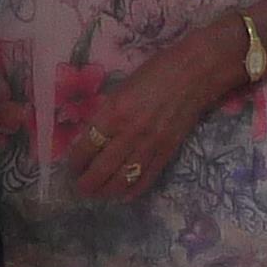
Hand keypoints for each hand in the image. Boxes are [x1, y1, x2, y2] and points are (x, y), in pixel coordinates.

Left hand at [74, 28, 233, 201]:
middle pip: (101, 169)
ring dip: (106, 191)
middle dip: (86, 183)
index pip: (87, 146)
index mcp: (114, 112)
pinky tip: (123, 195)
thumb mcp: (122, 88)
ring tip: (98, 194)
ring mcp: (150, 145)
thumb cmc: (156, 72)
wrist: (195, 73)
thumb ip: (108, 113)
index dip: (75, 162)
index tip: (72, 167)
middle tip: (80, 188)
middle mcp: (129, 132)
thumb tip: (93, 135)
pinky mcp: (167, 151)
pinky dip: (133, 190)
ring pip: (122, 179)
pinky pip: (146, 178)